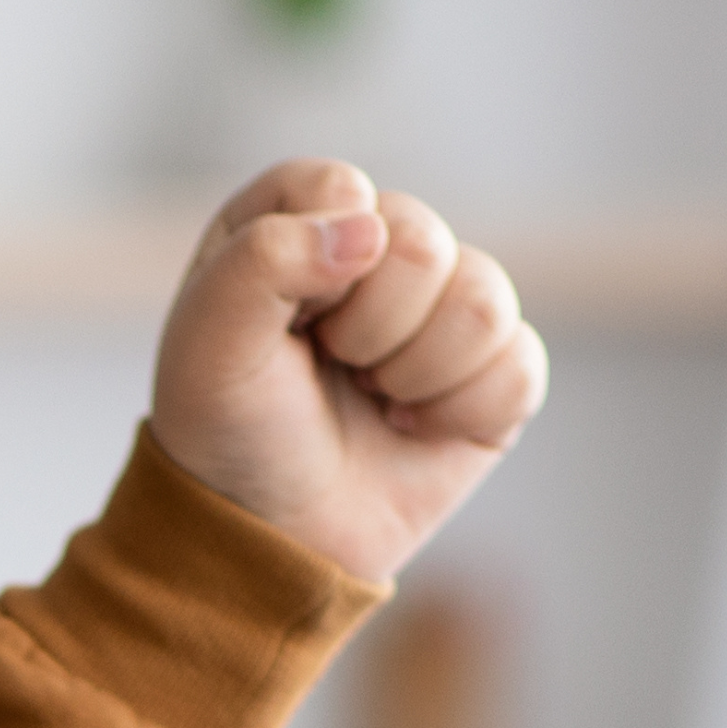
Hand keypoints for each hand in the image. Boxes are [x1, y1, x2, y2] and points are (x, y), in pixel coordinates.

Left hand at [142, 161, 549, 586]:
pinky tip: (414, 428)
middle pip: (422, 241)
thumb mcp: (206, 346)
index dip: (317, 263)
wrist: (270, 539)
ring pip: (485, 299)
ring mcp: (440, 308)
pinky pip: (520, 363)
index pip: (341, 188)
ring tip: (374, 398)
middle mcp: (374, 250)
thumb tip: (368, 230)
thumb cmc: (228, 436)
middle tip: (332, 368)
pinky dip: (464, 411)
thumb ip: (261, 260)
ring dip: (417, 371)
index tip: (286, 324)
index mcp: (296, 220)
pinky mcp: (491, 371)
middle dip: (368, 328)